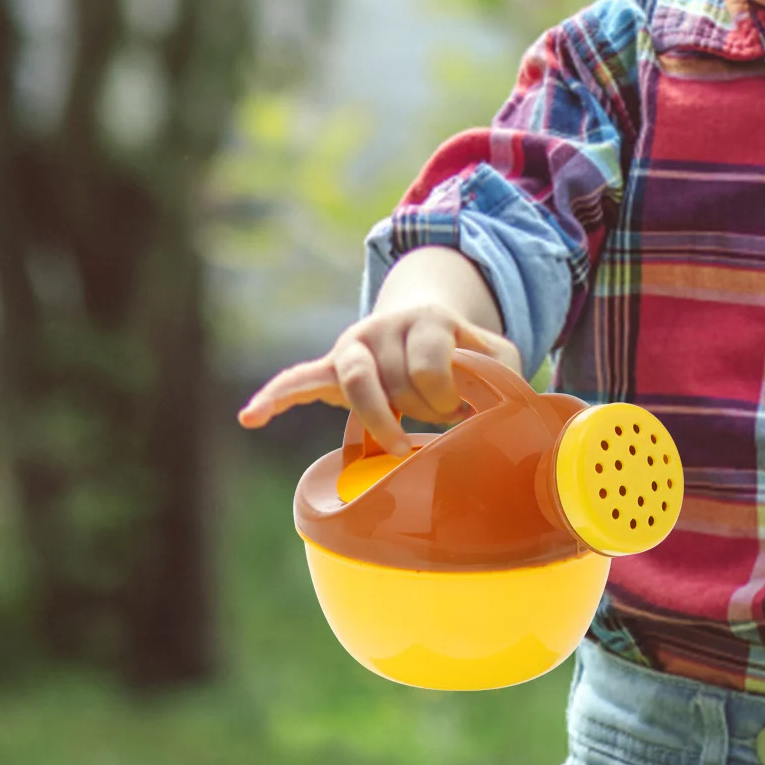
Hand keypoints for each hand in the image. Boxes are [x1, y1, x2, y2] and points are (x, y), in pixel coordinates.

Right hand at [237, 305, 521, 454]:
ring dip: (378, 418)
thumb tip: (513, 409)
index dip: (447, 396)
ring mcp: (355, 345)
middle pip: (396, 380)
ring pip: (355, 382)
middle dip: (419, 407)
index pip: (431, 367)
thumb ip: (507, 374)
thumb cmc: (466, 354)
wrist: (424, 328)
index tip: (460, 410)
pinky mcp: (332, 367)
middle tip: (437, 417)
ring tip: (396, 444)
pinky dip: (276, 397)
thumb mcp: (498, 357)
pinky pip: (297, 379)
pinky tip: (251, 417)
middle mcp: (385, 326)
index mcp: (428, 319)